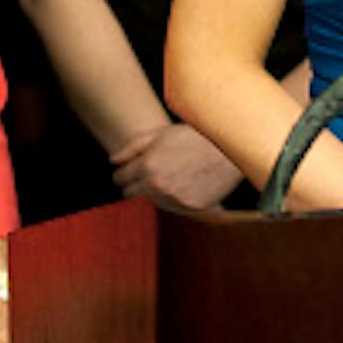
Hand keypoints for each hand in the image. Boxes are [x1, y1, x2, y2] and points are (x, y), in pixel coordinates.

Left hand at [110, 123, 243, 209]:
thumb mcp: (162, 134)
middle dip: (136, 183)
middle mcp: (157, 186)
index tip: (127, 171)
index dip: (123, 173)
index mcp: (147, 166)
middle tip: (150, 172)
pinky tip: (186, 182)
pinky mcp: (191, 208)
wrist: (230, 147)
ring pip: (153, 201)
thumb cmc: (196, 135)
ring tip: (174, 174)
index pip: (120, 178)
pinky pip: (174, 207)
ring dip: (157, 191)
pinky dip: (176, 197)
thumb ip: (133, 147)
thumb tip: (112, 161)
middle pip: (132, 194)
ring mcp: (174, 199)